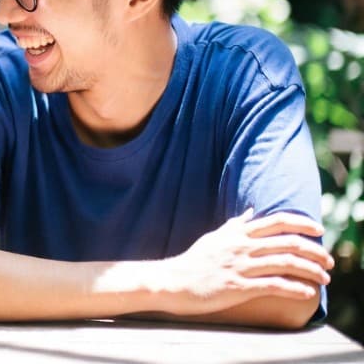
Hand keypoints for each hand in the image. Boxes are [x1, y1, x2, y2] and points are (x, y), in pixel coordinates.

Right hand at [155, 210, 333, 315]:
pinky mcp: (238, 286)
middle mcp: (241, 246)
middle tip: (329, 260)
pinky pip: (273, 285)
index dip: (301, 223)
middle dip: (314, 250)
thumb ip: (234, 225)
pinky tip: (307, 292)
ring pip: (284, 263)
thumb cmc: (194, 260)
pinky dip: (294, 288)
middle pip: (287, 242)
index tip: (319, 230)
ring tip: (325, 277)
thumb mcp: (214, 237)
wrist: (174, 281)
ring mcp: (240, 266)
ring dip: (310, 270)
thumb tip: (251, 212)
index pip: (276, 221)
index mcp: (237, 233)